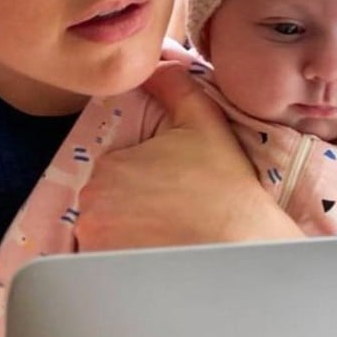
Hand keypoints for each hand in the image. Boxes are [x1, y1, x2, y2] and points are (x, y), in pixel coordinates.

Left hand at [76, 63, 302, 250]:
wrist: (243, 245)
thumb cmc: (224, 184)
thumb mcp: (201, 120)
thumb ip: (172, 85)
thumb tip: (155, 62)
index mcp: (109, 168)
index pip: (114, 169)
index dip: (141, 175)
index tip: (168, 184)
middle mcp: (92, 208)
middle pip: (106, 200)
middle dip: (131, 203)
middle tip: (170, 208)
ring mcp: (97, 245)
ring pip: (106, 230)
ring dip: (126, 231)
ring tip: (165, 233)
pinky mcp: (108, 274)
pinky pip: (107, 260)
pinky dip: (125, 257)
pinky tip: (156, 253)